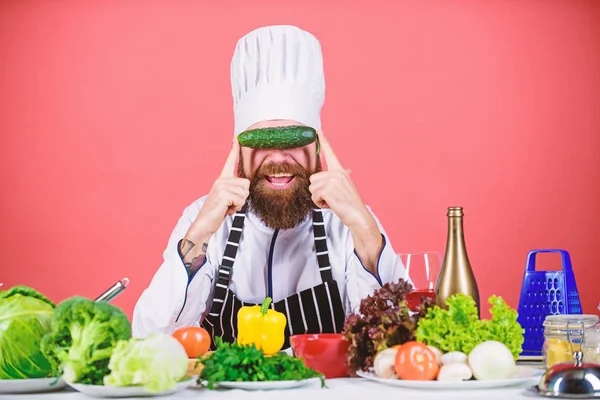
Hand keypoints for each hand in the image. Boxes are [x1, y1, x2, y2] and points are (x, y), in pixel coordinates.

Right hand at [192, 139, 249, 235]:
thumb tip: (245, 186)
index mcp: (222, 179)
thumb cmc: (217, 211)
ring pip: (245, 193)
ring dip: (239, 204)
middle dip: (242, 198)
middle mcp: (221, 180)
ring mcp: (221, 186)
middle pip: (246, 184)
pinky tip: (226, 210)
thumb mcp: (227, 198)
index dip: (234, 149)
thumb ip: (234, 189)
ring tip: (227, 207)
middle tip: (230, 204)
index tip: (237, 137)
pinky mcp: (223, 194)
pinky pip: (240, 200)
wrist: (205, 223)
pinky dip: (236, 208)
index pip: (229, 161)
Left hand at [310, 130, 383, 273]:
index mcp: (341, 171)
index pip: (331, 154)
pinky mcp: (328, 188)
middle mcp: (337, 172)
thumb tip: (347, 170)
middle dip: (318, 191)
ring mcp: (333, 180)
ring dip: (318, 198)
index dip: (324, 142)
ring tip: (332, 201)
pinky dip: (319, 204)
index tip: (318, 130)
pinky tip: (331, 205)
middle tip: (331, 198)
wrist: (357, 216)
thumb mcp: (345, 187)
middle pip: (313, 179)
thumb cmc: (350, 204)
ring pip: (312, 188)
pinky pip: (314, 196)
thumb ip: (339, 179)